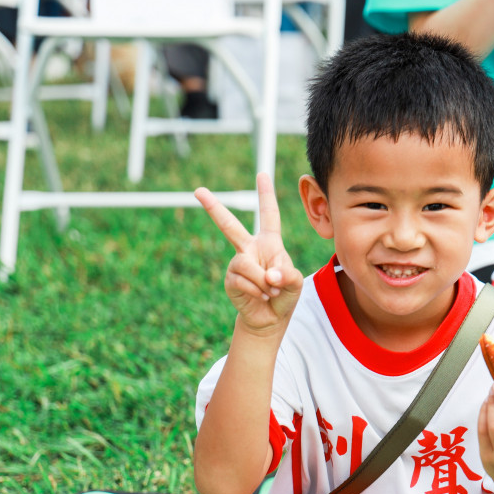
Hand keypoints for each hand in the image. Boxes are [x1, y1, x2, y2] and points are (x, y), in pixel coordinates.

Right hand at [196, 173, 303, 334]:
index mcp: (269, 242)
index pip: (268, 214)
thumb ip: (287, 275)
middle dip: (213, 207)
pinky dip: (257, 291)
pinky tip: (261, 296)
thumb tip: (267, 275)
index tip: (262, 174)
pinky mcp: (230, 279)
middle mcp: (250, 248)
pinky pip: (242, 280)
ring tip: (271, 291)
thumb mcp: (295, 283)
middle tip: (198, 190)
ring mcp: (237, 263)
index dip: (266, 194)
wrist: (270, 318)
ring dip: (264, 282)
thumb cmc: (285, 295)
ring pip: (246, 264)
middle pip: (230, 225)